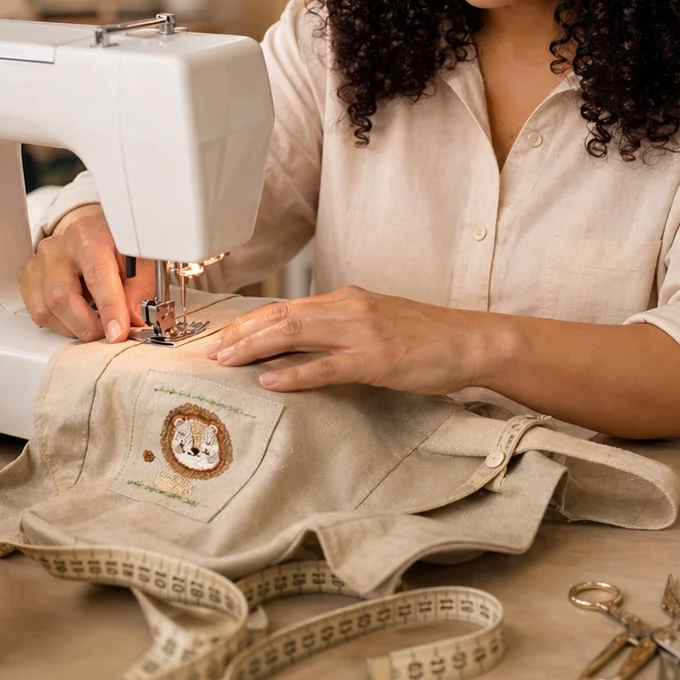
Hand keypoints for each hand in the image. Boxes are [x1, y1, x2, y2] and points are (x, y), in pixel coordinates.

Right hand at [19, 204, 155, 341]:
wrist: (92, 235)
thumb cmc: (116, 246)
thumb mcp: (139, 260)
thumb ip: (140, 288)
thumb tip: (134, 317)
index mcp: (88, 236)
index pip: (97, 275)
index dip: (109, 308)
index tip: (118, 332)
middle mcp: (58, 248)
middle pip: (62, 297)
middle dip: (89, 325)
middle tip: (110, 332)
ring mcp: (39, 263)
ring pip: (46, 310)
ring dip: (75, 327)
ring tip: (96, 321)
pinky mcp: (28, 278)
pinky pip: (39, 314)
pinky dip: (61, 324)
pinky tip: (78, 315)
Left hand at [205, 286, 490, 394]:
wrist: (471, 340)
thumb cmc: (426, 337)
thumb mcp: (377, 324)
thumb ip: (340, 330)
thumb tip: (301, 348)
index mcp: (347, 300)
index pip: (285, 307)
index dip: (247, 323)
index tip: (220, 337)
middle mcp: (349, 308)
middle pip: (280, 316)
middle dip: (240, 333)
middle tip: (209, 352)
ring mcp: (362, 332)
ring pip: (295, 332)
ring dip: (255, 347)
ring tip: (225, 361)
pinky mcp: (377, 359)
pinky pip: (327, 365)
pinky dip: (295, 372)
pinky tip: (270, 380)